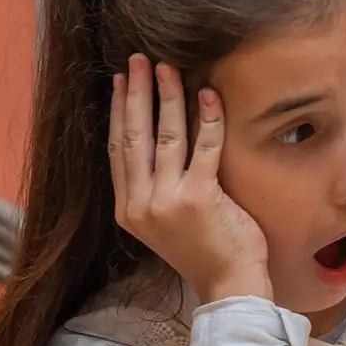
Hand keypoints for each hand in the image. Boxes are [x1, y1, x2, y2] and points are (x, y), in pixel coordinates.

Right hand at [108, 54, 269, 303]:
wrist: (229, 285)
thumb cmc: (207, 251)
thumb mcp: (168, 221)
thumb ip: (157, 189)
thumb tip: (162, 146)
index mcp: (128, 210)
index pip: (116, 150)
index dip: (117, 112)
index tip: (119, 82)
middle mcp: (140, 205)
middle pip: (132, 136)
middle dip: (134, 93)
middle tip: (138, 60)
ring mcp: (167, 202)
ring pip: (163, 137)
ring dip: (166, 97)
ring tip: (168, 67)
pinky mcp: (199, 199)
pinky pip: (203, 148)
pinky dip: (207, 120)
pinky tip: (209, 96)